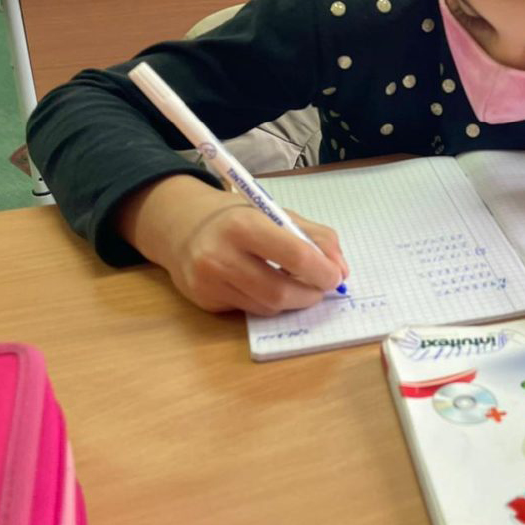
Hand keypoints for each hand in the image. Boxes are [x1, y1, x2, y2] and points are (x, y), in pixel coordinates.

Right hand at [117, 174, 348, 314]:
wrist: (182, 226)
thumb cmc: (238, 217)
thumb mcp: (277, 213)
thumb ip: (316, 237)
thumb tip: (341, 270)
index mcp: (245, 225)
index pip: (296, 256)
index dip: (323, 271)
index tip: (335, 275)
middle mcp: (222, 256)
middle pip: (281, 292)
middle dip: (310, 294)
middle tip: (320, 288)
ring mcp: (210, 283)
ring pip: (267, 307)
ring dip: (291, 300)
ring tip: (294, 284)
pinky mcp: (205, 301)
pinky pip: (250, 311)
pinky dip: (267, 302)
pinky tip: (264, 285)